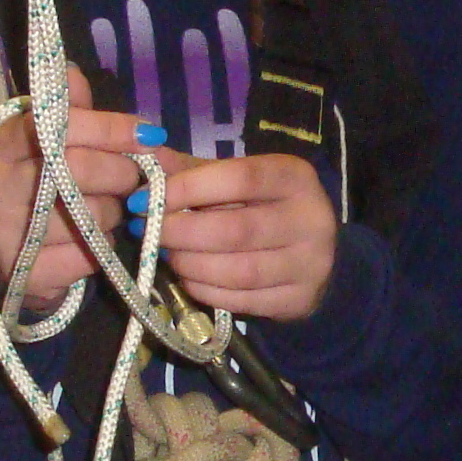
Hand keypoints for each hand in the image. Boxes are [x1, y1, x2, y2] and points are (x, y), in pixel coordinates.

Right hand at [0, 65, 149, 313]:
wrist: (9, 259)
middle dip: (120, 175)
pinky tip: (89, 243)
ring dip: (112, 216)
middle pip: (79, 169)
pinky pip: (90, 255)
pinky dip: (102, 249)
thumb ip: (69, 112)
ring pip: (91, 217)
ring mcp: (6, 231)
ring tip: (100, 213)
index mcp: (4, 143)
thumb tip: (71, 71)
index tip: (151, 134)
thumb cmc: (39, 190)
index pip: (61, 125)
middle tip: (132, 181)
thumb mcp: (48, 146)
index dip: (111, 129)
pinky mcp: (27, 273)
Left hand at [142, 151, 340, 320]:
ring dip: (190, 265)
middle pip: (236, 230)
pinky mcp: (300, 299)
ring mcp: (310, 263)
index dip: (188, 189)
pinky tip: (189, 279)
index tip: (146, 199)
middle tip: (147, 231)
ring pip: (238, 271)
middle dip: (180, 233)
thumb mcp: (235, 180)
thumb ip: (193, 171)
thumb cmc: (263, 207)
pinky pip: (242, 300)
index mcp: (294, 177)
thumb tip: (147, 160)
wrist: (314, 253)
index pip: (240, 178)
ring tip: (167, 255)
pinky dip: (206, 291)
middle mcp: (311, 219)